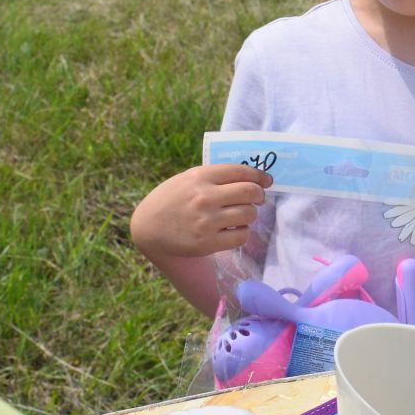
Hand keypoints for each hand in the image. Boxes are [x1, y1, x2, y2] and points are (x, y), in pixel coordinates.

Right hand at [129, 164, 272, 261]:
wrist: (148, 228)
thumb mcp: (187, 179)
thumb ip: (214, 177)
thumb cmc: (171, 200)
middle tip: (257, 199)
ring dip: (250, 214)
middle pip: (250, 192)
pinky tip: (234, 229)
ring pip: (249, 214)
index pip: (241, 171)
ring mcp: (207, 221)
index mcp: (200, 176)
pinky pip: (242, 236)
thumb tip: (251, 178)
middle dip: (259, 195)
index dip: (259, 176)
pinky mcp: (208, 242)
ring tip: (241, 215)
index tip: (266, 181)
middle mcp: (205, 197)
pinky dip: (243, 232)